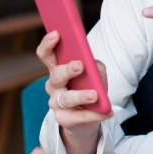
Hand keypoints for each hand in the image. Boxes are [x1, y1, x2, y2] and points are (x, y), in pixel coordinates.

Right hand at [36, 31, 112, 153]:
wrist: (89, 113)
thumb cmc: (90, 85)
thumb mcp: (95, 72)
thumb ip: (93, 65)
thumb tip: (92, 66)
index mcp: (57, 68)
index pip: (46, 54)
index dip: (48, 44)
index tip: (57, 33)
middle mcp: (53, 85)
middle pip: (56, 75)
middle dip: (67, 70)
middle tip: (80, 65)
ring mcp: (56, 103)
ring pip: (66, 98)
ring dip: (81, 96)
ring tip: (95, 95)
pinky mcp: (64, 119)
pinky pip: (78, 117)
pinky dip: (93, 114)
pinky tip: (106, 112)